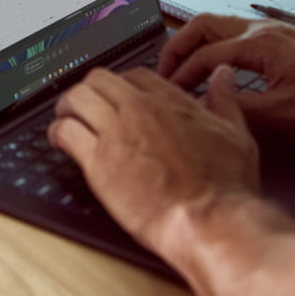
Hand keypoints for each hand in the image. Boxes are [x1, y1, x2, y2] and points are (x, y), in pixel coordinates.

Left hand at [48, 65, 258, 254]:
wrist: (209, 220)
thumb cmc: (225, 186)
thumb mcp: (236, 133)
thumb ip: (225, 99)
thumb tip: (223, 76)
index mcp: (169, 100)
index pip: (134, 76)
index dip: (123, 85)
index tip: (118, 98)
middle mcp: (139, 108)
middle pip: (99, 79)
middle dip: (91, 89)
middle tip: (86, 104)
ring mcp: (116, 131)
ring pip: (77, 98)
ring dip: (68, 105)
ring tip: (65, 116)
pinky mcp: (98, 161)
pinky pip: (66, 132)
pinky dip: (58, 132)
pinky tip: (59, 139)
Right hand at [160, 15, 294, 140]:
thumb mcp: (288, 114)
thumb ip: (243, 109)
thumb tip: (207, 108)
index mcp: (258, 44)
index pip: (205, 55)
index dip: (182, 75)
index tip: (168, 92)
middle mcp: (261, 28)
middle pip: (203, 24)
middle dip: (177, 44)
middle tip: (163, 69)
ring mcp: (272, 30)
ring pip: (218, 24)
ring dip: (196, 42)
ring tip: (183, 66)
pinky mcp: (282, 38)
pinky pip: (234, 32)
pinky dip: (214, 44)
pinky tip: (216, 66)